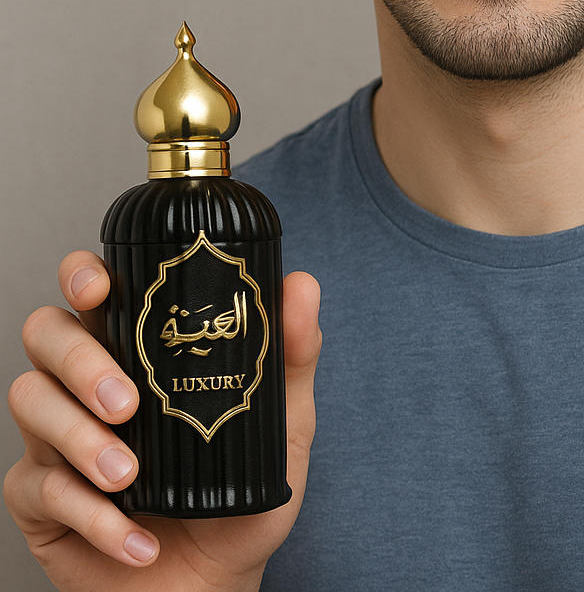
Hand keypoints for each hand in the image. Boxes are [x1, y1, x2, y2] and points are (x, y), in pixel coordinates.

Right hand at [4, 252, 320, 590]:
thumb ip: (292, 355)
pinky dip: (93, 516)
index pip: (94, 291)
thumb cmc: (241, 495)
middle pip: (46, 333)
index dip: (83, 275)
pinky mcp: (39, 501)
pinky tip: (136, 539)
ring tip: (129, 474)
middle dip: (82, 359)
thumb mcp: (282, 424)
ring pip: (30, 401)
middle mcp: (88, 382)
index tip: (101, 286)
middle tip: (127, 400)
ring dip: (79, 437)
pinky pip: (40, 489)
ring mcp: (56, 438)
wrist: (215, 586)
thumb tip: (301, 286)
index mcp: (138, 350)